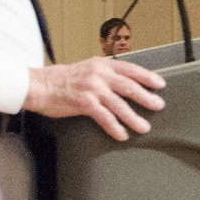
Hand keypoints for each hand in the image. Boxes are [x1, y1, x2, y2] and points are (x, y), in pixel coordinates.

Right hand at [25, 57, 163, 140]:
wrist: (39, 85)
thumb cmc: (62, 79)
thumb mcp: (87, 69)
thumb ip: (105, 74)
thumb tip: (124, 84)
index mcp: (101, 64)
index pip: (130, 69)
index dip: (147, 76)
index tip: (160, 84)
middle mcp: (99, 74)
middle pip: (129, 86)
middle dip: (147, 97)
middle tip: (158, 105)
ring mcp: (92, 88)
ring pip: (120, 104)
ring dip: (134, 117)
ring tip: (144, 126)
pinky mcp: (84, 103)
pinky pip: (105, 117)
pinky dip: (115, 127)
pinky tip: (122, 134)